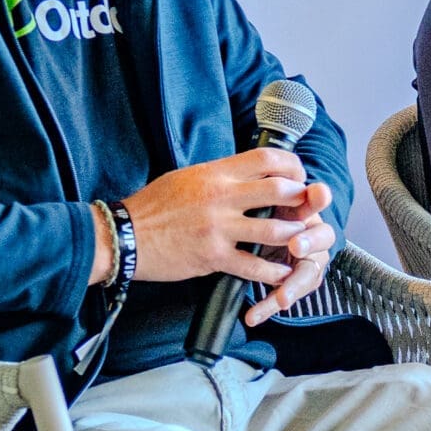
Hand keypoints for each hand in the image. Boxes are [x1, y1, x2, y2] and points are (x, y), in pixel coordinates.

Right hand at [122, 149, 326, 287]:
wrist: (124, 236)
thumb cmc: (154, 206)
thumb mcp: (187, 177)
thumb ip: (219, 174)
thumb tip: (247, 170)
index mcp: (215, 173)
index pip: (266, 158)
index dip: (291, 165)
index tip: (298, 175)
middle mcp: (221, 197)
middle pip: (280, 190)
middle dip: (301, 200)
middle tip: (306, 208)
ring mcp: (219, 228)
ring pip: (275, 229)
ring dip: (295, 236)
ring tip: (300, 240)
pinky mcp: (214, 256)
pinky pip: (255, 266)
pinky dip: (274, 271)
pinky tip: (282, 272)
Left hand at [244, 181, 336, 325]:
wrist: (246, 236)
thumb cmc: (257, 211)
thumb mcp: (260, 196)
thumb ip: (267, 182)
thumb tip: (273, 163)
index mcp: (302, 207)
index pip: (318, 200)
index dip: (318, 198)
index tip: (315, 193)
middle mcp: (310, 234)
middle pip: (323, 238)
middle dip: (310, 241)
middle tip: (296, 245)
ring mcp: (305, 260)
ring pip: (309, 273)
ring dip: (294, 285)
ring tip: (281, 298)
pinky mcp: (291, 282)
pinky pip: (284, 294)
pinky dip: (269, 306)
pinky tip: (254, 315)